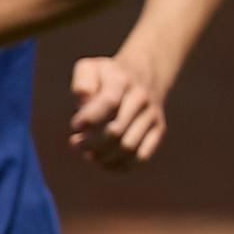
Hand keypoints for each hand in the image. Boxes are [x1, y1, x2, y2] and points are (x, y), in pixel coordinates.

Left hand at [68, 53, 167, 168]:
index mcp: (122, 81)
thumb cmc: (107, 76)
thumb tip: (83, 99)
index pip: (108, 102)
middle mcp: (141, 98)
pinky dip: (120, 166)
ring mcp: (152, 115)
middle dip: (90, 143)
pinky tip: (103, 162)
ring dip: (102, 156)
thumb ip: (82, 81)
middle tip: (76, 143)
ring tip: (87, 154)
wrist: (144, 74)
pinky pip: (142, 156)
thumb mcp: (90, 68)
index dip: (89, 118)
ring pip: (128, 147)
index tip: (76, 126)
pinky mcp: (158, 130)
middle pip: (115, 130)